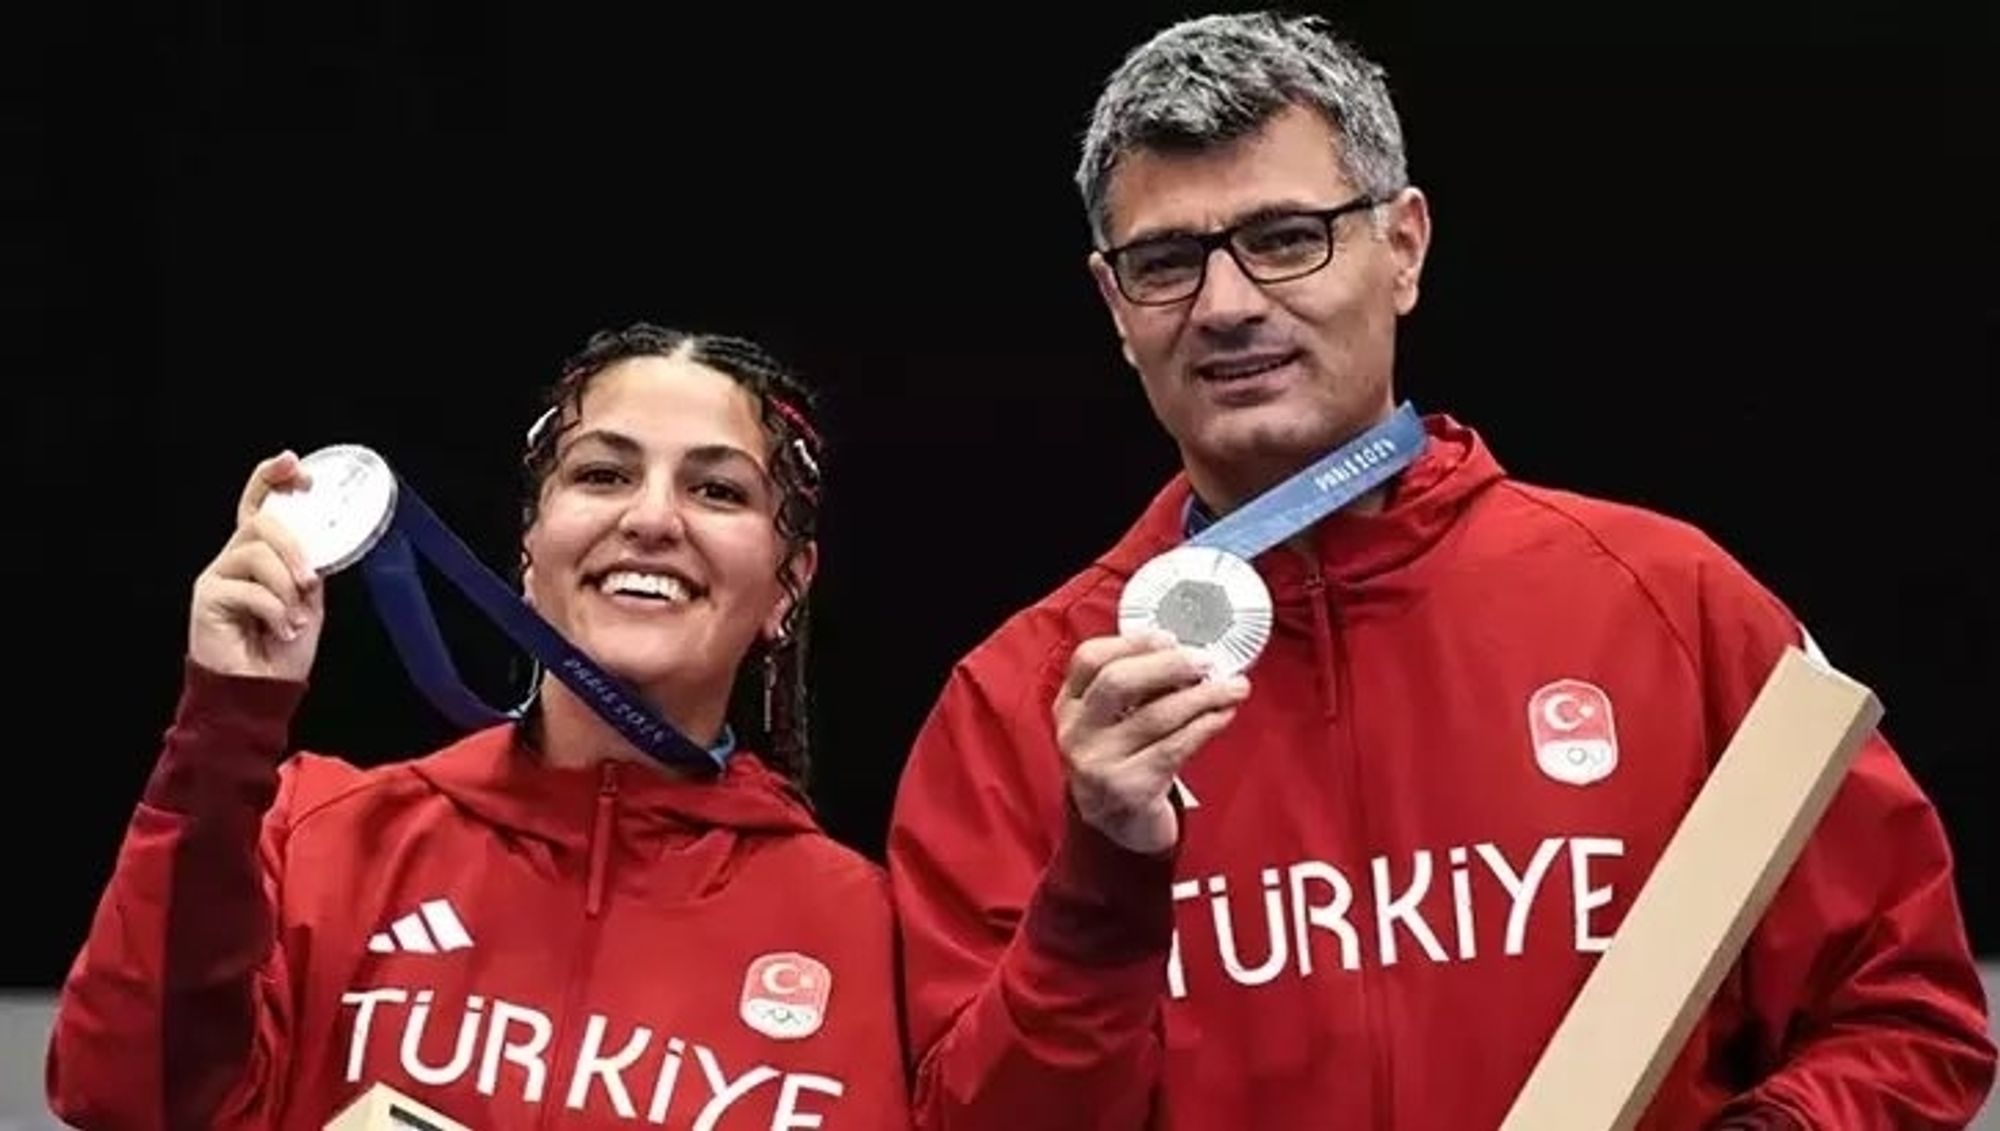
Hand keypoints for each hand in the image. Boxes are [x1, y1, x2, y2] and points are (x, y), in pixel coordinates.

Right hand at [187, 451, 325, 680]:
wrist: (262, 691)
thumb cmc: (283, 649)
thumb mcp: (308, 600)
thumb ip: (308, 566)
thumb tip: (316, 543)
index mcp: (259, 554)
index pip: (258, 504)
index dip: (271, 478)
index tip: (294, 463)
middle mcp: (234, 557)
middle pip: (261, 522)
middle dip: (294, 547)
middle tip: (310, 581)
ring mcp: (217, 575)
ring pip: (256, 551)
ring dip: (286, 584)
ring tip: (296, 616)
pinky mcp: (206, 596)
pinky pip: (247, 587)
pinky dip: (275, 610)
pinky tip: (281, 630)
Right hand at [1053, 630, 1250, 853]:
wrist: (1117, 828)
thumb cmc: (1124, 761)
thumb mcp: (1112, 722)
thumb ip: (1136, 688)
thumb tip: (1189, 655)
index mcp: (1069, 706)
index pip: (1088, 659)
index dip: (1131, 642)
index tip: (1169, 638)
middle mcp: (1076, 733)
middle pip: (1118, 681)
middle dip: (1169, 665)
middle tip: (1205, 661)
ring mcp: (1098, 763)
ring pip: (1155, 715)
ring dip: (1202, 696)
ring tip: (1233, 687)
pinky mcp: (1128, 789)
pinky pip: (1174, 748)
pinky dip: (1205, 726)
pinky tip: (1222, 716)